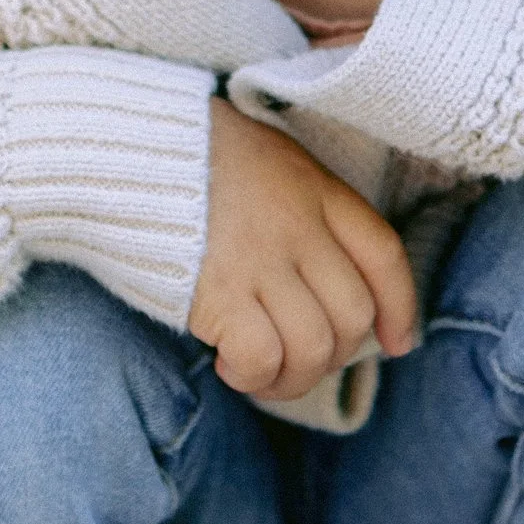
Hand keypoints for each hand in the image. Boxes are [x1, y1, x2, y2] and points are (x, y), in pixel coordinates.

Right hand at [188, 97, 419, 403]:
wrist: (122, 145)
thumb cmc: (189, 157)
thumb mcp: (267, 161)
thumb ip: (303, 209)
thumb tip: (326, 280)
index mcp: (315, 189)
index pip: (383, 255)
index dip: (401, 307)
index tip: (398, 341)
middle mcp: (298, 226)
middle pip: (352, 314)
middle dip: (334, 353)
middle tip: (297, 356)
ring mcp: (260, 259)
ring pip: (314, 347)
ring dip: (293, 377)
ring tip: (261, 370)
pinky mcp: (217, 291)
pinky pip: (262, 357)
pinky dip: (251, 375)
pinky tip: (227, 363)